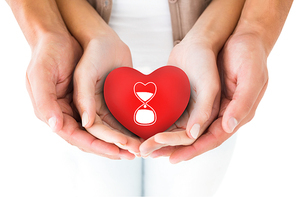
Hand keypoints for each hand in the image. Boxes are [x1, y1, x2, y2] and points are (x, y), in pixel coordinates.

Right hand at [26, 33, 133, 159]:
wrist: (70, 35)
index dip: (98, 146)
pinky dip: (122, 126)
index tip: (117, 152)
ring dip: (120, 140)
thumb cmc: (51, 52)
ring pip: (104, 130)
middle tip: (133, 154)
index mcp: (56, 112)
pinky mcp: (97, 100)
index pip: (77, 137)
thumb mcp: (50, 73)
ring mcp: (85, 107)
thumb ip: (57, 100)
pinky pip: (110, 117)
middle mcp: (71, 113)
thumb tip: (66, 126)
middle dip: (113, 147)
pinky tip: (136, 131)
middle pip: (93, 138)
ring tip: (138, 147)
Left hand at [153, 33, 267, 162]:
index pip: (211, 139)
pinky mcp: (195, 96)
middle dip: (173, 147)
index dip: (193, 150)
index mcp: (234, 114)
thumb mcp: (250, 77)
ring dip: (166, 137)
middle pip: (194, 137)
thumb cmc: (249, 54)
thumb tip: (226, 128)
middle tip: (150, 154)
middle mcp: (218, 114)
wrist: (238, 35)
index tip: (173, 158)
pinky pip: (180, 112)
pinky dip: (167, 120)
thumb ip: (240, 104)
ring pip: (184, 127)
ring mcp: (206, 105)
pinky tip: (151, 124)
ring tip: (146, 145)